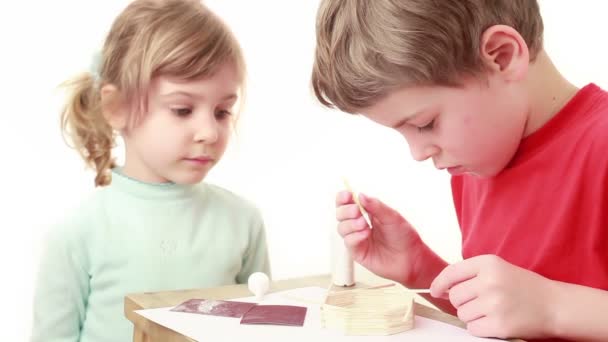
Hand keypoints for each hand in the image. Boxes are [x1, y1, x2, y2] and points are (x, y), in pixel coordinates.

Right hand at [335, 191, 424, 284]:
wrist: (411, 258)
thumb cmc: (404, 237)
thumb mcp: (392, 216)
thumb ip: (376, 206)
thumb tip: (360, 195)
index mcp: (367, 213)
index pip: (348, 202)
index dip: (343, 198)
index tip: (347, 195)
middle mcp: (359, 225)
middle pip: (340, 214)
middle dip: (346, 211)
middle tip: (357, 211)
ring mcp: (357, 238)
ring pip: (341, 228)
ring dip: (350, 224)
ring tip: (365, 225)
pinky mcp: (357, 252)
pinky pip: (348, 242)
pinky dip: (355, 236)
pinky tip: (365, 235)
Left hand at [430, 255, 558, 339]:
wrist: (555, 306)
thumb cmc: (522, 287)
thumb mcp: (497, 270)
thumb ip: (469, 275)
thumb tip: (440, 290)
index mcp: (489, 263)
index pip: (451, 272)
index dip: (439, 283)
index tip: (435, 291)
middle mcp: (490, 281)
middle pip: (454, 296)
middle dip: (462, 302)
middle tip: (481, 302)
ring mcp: (495, 304)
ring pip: (462, 314)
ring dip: (471, 316)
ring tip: (491, 310)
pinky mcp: (500, 325)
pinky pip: (472, 329)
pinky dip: (480, 328)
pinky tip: (495, 321)